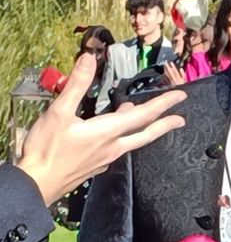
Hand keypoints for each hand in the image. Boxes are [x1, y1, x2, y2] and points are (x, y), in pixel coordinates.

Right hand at [18, 53, 185, 205]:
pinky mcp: (97, 166)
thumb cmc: (47, 148)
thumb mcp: (59, 112)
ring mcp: (106, 158)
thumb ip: (76, 85)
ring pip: (132, 141)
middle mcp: (113, 146)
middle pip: (146, 133)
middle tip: (181, 119)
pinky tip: (116, 136)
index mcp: (108, 131)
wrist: (37, 183)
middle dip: (165, 124)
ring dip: (142, 129)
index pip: (143, 115)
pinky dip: (123, 138)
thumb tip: (89, 58)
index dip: (163, 104)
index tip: (181, 96)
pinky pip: (117, 150)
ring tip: (143, 117)